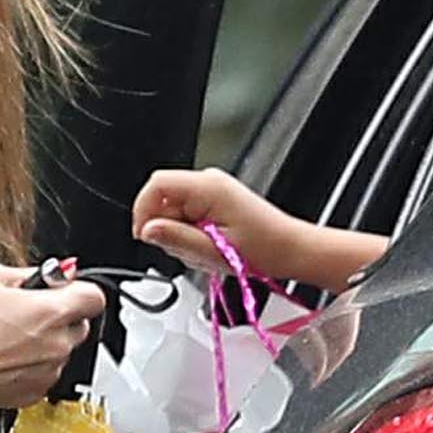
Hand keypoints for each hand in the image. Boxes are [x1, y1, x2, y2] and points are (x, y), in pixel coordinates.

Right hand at [0, 261, 104, 416]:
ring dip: (45, 342)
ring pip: (61, 351)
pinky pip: (45, 373)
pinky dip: (32, 365)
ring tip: (7, 337)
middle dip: (60, 317)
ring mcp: (47, 373)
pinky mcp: (33, 394)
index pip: (96, 297)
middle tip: (27, 312)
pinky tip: (4, 357)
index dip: (79, 290)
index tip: (66, 291)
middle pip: (80, 325)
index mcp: (51, 312)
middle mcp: (56, 346)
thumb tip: (57, 274)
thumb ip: (34, 273)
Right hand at [131, 166, 299, 283]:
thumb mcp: (211, 251)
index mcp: (207, 187)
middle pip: (162, 200)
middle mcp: (208, 182)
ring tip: (205, 251)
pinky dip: (191, 235)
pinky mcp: (214, 201)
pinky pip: (186, 216)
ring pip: (173, 211)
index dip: (143, 212)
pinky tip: (209, 247)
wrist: (289, 249)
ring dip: (180, 236)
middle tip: (188, 251)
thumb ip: (175, 238)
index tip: (146, 237)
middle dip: (166, 230)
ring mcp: (211, 191)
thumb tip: (148, 230)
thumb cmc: (263, 248)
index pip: (156, 185)